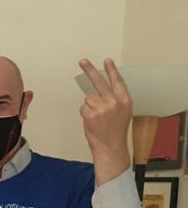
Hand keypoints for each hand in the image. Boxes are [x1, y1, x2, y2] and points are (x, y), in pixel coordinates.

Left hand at [79, 58, 131, 182]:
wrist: (111, 146)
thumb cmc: (115, 131)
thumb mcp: (122, 112)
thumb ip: (115, 100)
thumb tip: (100, 91)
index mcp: (124, 100)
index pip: (117, 81)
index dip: (111, 70)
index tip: (107, 60)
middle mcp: (114, 101)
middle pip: (99, 82)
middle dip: (90, 70)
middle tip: (82, 61)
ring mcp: (102, 107)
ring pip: (88, 99)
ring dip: (89, 107)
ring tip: (97, 118)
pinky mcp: (91, 114)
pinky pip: (83, 108)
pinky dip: (85, 114)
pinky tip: (92, 122)